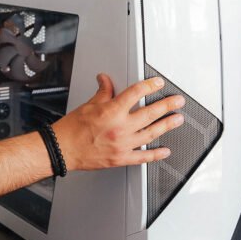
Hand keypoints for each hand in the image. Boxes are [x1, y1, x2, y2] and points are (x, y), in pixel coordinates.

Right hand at [54, 73, 184, 170]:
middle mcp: (120, 127)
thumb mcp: (88, 105)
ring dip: (167, 125)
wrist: (63, 149)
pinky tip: (165, 150)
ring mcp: (122, 144)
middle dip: (167, 105)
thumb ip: (103, 92)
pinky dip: (156, 154)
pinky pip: (143, 157)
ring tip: (177, 119)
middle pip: (150, 113)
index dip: (150, 86)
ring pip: (151, 133)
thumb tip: (106, 81)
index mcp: (111, 111)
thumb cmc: (72, 129)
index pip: (136, 93)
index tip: (158, 83)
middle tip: (178, 101)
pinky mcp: (121, 158)